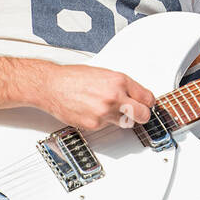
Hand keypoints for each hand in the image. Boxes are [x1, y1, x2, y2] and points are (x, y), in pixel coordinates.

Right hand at [27, 62, 155, 131]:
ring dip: (121, 117)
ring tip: (107, 108)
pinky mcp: (95, 124)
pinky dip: (103, 121)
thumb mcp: (103, 73)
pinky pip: (108, 126)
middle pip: (143, 115)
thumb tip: (135, 95)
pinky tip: (93, 111)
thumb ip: (121, 85)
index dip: (147, 102)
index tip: (146, 103)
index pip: (147, 98)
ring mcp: (104, 112)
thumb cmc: (73, 78)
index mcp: (119, 81)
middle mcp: (114, 97)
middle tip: (137, 112)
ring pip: (126, 123)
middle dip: (142, 115)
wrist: (51, 86)